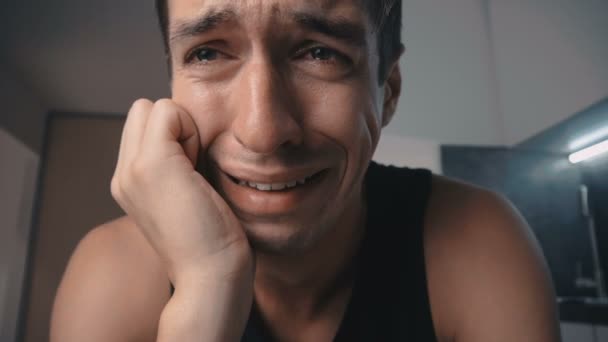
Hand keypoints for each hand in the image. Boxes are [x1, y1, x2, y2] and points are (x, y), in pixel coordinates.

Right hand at [111, 99, 252, 285]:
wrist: (211, 275)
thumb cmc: (211, 240)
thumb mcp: (182, 197)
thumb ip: (174, 166)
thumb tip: (187, 133)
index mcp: (128, 183)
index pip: (141, 125)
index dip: (173, 136)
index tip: (191, 172)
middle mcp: (122, 175)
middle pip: (142, 110)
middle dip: (174, 127)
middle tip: (193, 168)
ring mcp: (132, 170)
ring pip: (153, 107)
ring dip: (182, 129)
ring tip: (194, 172)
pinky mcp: (152, 165)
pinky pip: (168, 111)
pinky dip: (190, 131)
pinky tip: (198, 171)